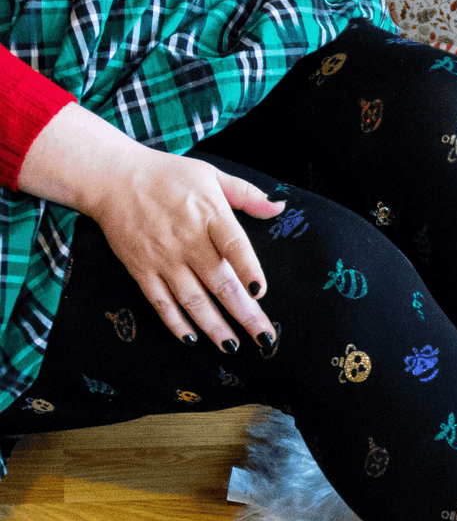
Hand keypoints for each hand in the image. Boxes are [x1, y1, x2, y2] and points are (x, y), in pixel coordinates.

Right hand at [17, 103, 285, 350]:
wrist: (113, 177)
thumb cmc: (168, 176)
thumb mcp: (211, 175)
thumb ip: (247, 194)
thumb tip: (280, 207)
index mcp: (209, 214)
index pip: (233, 245)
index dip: (247, 269)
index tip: (261, 292)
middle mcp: (187, 240)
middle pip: (219, 282)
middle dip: (243, 313)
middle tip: (263, 336)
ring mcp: (163, 257)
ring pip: (192, 299)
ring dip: (213, 325)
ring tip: (232, 346)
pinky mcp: (141, 268)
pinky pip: (160, 301)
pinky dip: (175, 322)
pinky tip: (191, 338)